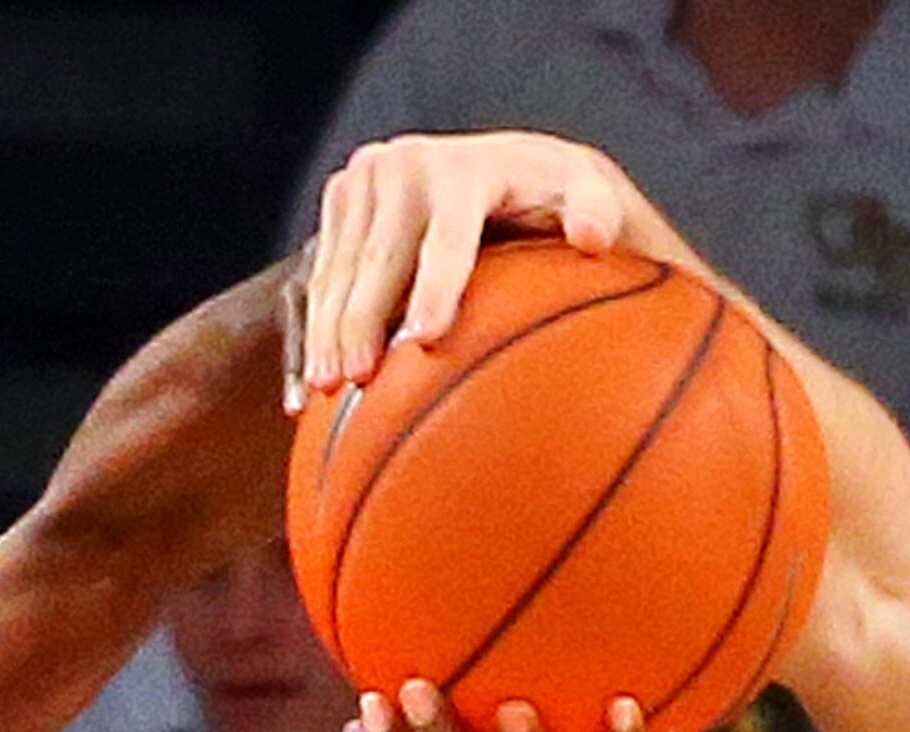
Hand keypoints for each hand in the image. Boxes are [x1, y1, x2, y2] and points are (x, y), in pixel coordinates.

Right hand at [296, 132, 667, 399]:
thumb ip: (596, 209)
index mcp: (463, 168)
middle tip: (358, 379)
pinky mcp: (342, 199)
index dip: (435, 285)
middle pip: (379, 256)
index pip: (447, 234)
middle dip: (363, 319)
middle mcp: (406, 164)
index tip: (425, 338)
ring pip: (341, 266)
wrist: (501, 165)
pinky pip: (324, 271)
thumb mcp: (586, 194)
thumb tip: (595, 238)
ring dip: (329, 330)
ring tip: (327, 388)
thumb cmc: (552, 197)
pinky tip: (313, 382)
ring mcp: (366, 179)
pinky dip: (316, 324)